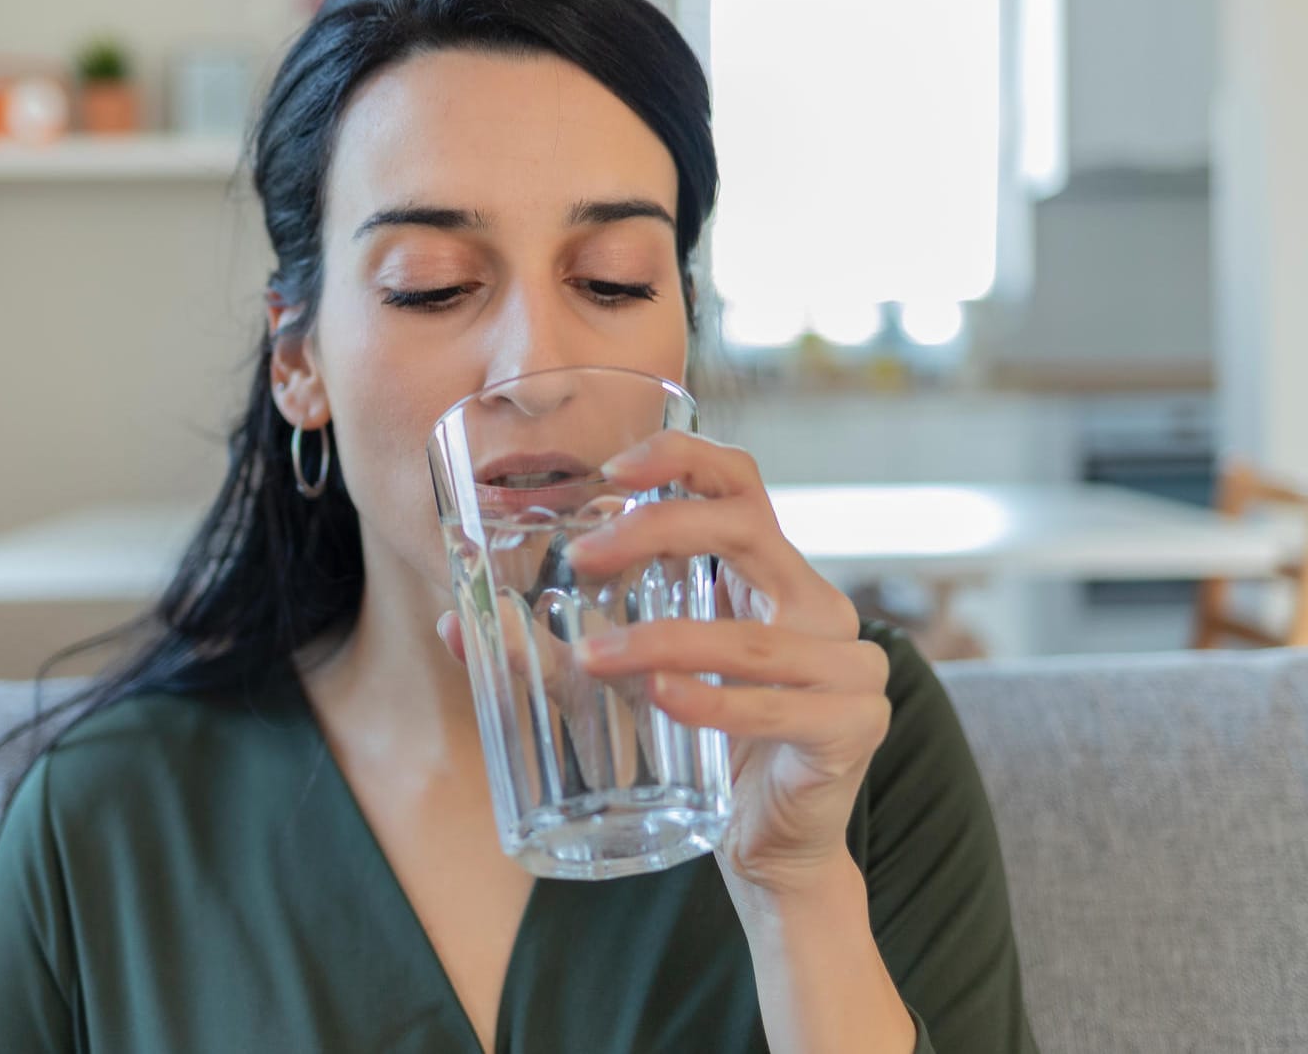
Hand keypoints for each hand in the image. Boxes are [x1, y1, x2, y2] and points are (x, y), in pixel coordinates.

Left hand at [571, 430, 890, 898]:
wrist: (775, 850)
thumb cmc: (707, 751)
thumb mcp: (632, 685)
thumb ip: (559, 653)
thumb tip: (455, 625)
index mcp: (772, 576)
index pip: (740, 484)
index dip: (682, 458)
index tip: (612, 471)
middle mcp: (818, 604)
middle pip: (747, 528)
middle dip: (660, 529)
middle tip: (582, 555)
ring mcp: (848, 664)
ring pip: (753, 635)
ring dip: (664, 640)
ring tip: (595, 657)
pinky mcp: (852, 726)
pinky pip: (776, 706)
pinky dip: (713, 701)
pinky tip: (661, 698)